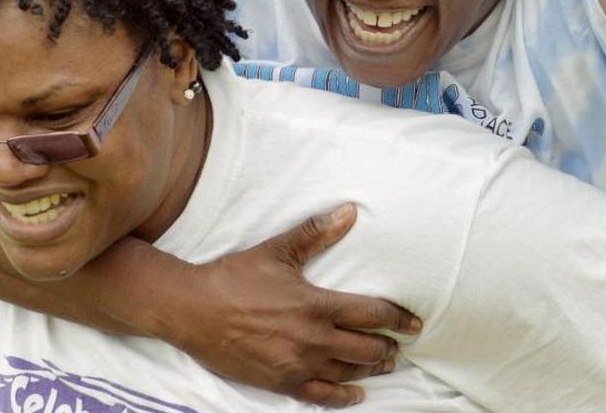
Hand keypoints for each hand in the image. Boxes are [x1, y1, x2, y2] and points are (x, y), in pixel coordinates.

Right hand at [157, 204, 421, 407]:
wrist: (192, 310)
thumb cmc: (234, 277)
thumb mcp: (277, 251)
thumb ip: (317, 233)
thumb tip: (350, 211)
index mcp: (316, 304)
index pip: (371, 313)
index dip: (398, 319)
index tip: (414, 323)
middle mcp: (312, 339)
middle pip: (366, 348)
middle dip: (387, 347)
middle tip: (399, 344)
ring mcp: (297, 364)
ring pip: (348, 372)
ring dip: (371, 369)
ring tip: (384, 364)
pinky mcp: (280, 382)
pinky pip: (321, 396)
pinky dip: (343, 396)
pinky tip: (355, 394)